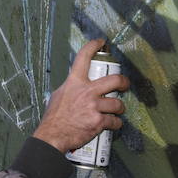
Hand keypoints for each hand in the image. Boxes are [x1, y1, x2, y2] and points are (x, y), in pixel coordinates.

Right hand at [32, 39, 130, 153]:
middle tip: (124, 84)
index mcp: (75, 82)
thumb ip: (71, 88)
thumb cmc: (54, 118)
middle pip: (115, 80)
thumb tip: (78, 86)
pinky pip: (114, 121)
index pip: (84, 57)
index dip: (93, 46)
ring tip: (117, 110)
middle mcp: (86, 92)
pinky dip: (115, 123)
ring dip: (119, 108)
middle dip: (123, 82)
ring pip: (117, 104)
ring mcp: (93, 107)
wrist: (52, 136)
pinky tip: (113, 124)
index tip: (101, 42)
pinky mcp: (98, 122)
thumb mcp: (59, 95)